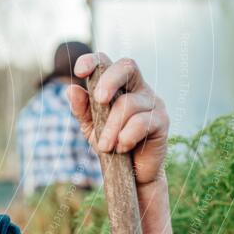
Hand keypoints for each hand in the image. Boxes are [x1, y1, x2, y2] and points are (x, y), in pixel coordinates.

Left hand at [68, 53, 169, 185]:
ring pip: (127, 103)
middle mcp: (137, 88)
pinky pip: (141, 122)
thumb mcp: (90, 126)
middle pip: (127, 67)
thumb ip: (81, 109)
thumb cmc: (111, 143)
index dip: (92, 61)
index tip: (79, 71)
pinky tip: (122, 147)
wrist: (131, 173)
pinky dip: (126, 136)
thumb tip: (71, 89)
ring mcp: (152, 102)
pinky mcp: (162, 120)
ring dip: (111, 128)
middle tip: (99, 101)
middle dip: (109, 81)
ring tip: (105, 147)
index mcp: (118, 85)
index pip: (107, 62)